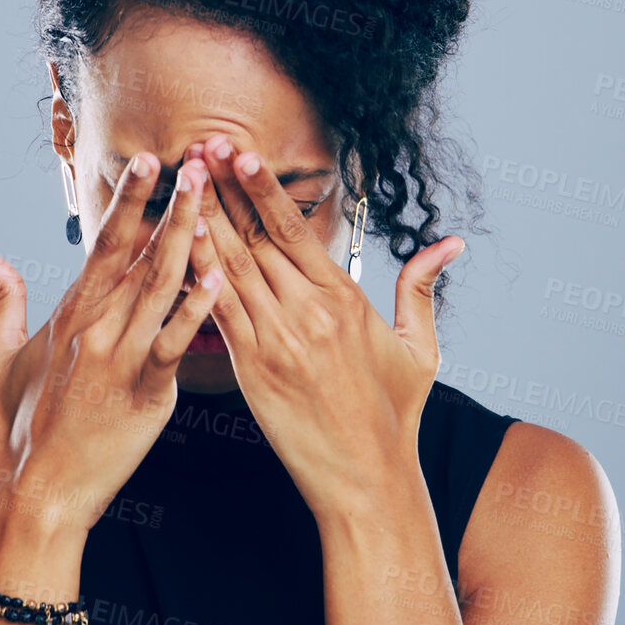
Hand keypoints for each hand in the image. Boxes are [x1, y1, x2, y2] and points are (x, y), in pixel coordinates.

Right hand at [0, 153, 222, 533]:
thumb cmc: (17, 423)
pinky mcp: (146, 393)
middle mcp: (96, 327)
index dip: (129, 198)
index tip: (149, 159)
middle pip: (141, 254)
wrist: (37, 488)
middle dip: (173, 205)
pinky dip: (196, 311)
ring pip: (162, 288)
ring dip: (189, 241)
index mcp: (70, 312)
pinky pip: (174, 343)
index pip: (105, 242)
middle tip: (200, 163)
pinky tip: (218, 280)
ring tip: (213, 202)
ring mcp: (121, 359)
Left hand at [185, 135, 463, 523]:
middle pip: (256, 237)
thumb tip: (449, 244)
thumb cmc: (395, 417)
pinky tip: (176, 246)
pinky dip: (195, 276)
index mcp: (345, 299)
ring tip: (180, 181)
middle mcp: (309, 313)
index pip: (294, 229)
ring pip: (230, 267)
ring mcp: (277, 340)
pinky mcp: (252, 370)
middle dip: (223, 189)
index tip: (239, 153)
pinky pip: (217, 313)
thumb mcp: (420, 349)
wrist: (368, 479)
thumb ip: (420, 290)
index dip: (262, 187)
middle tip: (197, 145)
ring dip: (202, 220)